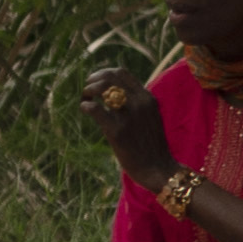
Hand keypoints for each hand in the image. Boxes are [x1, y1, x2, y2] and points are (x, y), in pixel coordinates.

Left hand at [87, 70, 167, 184]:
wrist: (158, 168)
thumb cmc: (150, 145)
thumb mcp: (148, 117)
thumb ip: (135, 103)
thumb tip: (113, 93)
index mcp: (147, 98)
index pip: (122, 73)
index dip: (103, 73)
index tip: (96, 83)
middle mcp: (140, 103)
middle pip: (110, 76)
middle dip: (93, 79)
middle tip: (87, 91)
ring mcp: (129, 116)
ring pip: (102, 88)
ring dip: (88, 90)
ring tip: (85, 100)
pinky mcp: (117, 131)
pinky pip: (95, 108)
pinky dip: (85, 106)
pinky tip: (85, 111)